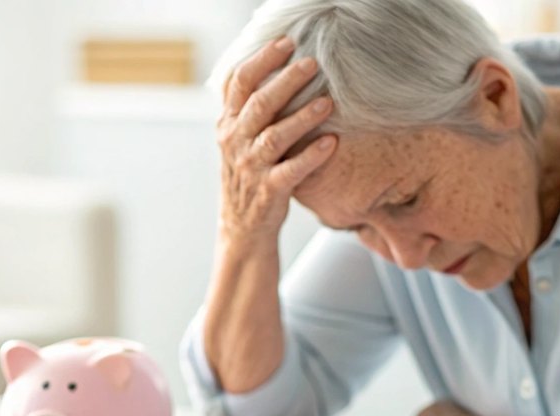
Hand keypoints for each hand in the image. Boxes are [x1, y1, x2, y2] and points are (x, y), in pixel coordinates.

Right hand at [217, 36, 336, 239]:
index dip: (262, 60)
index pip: (239, 83)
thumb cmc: (248, 176)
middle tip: (312, 63)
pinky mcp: (268, 191)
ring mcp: (250, 168)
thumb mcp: (238, 140)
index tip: (286, 43)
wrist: (242, 228)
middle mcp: (235, 143)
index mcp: (228, 125)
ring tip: (327, 102)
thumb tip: (274, 69)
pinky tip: (331, 143)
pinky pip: (291, 170)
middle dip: (286, 81)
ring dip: (302, 117)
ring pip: (275, 136)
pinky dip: (311, 156)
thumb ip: (249, 109)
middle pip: (259, 105)